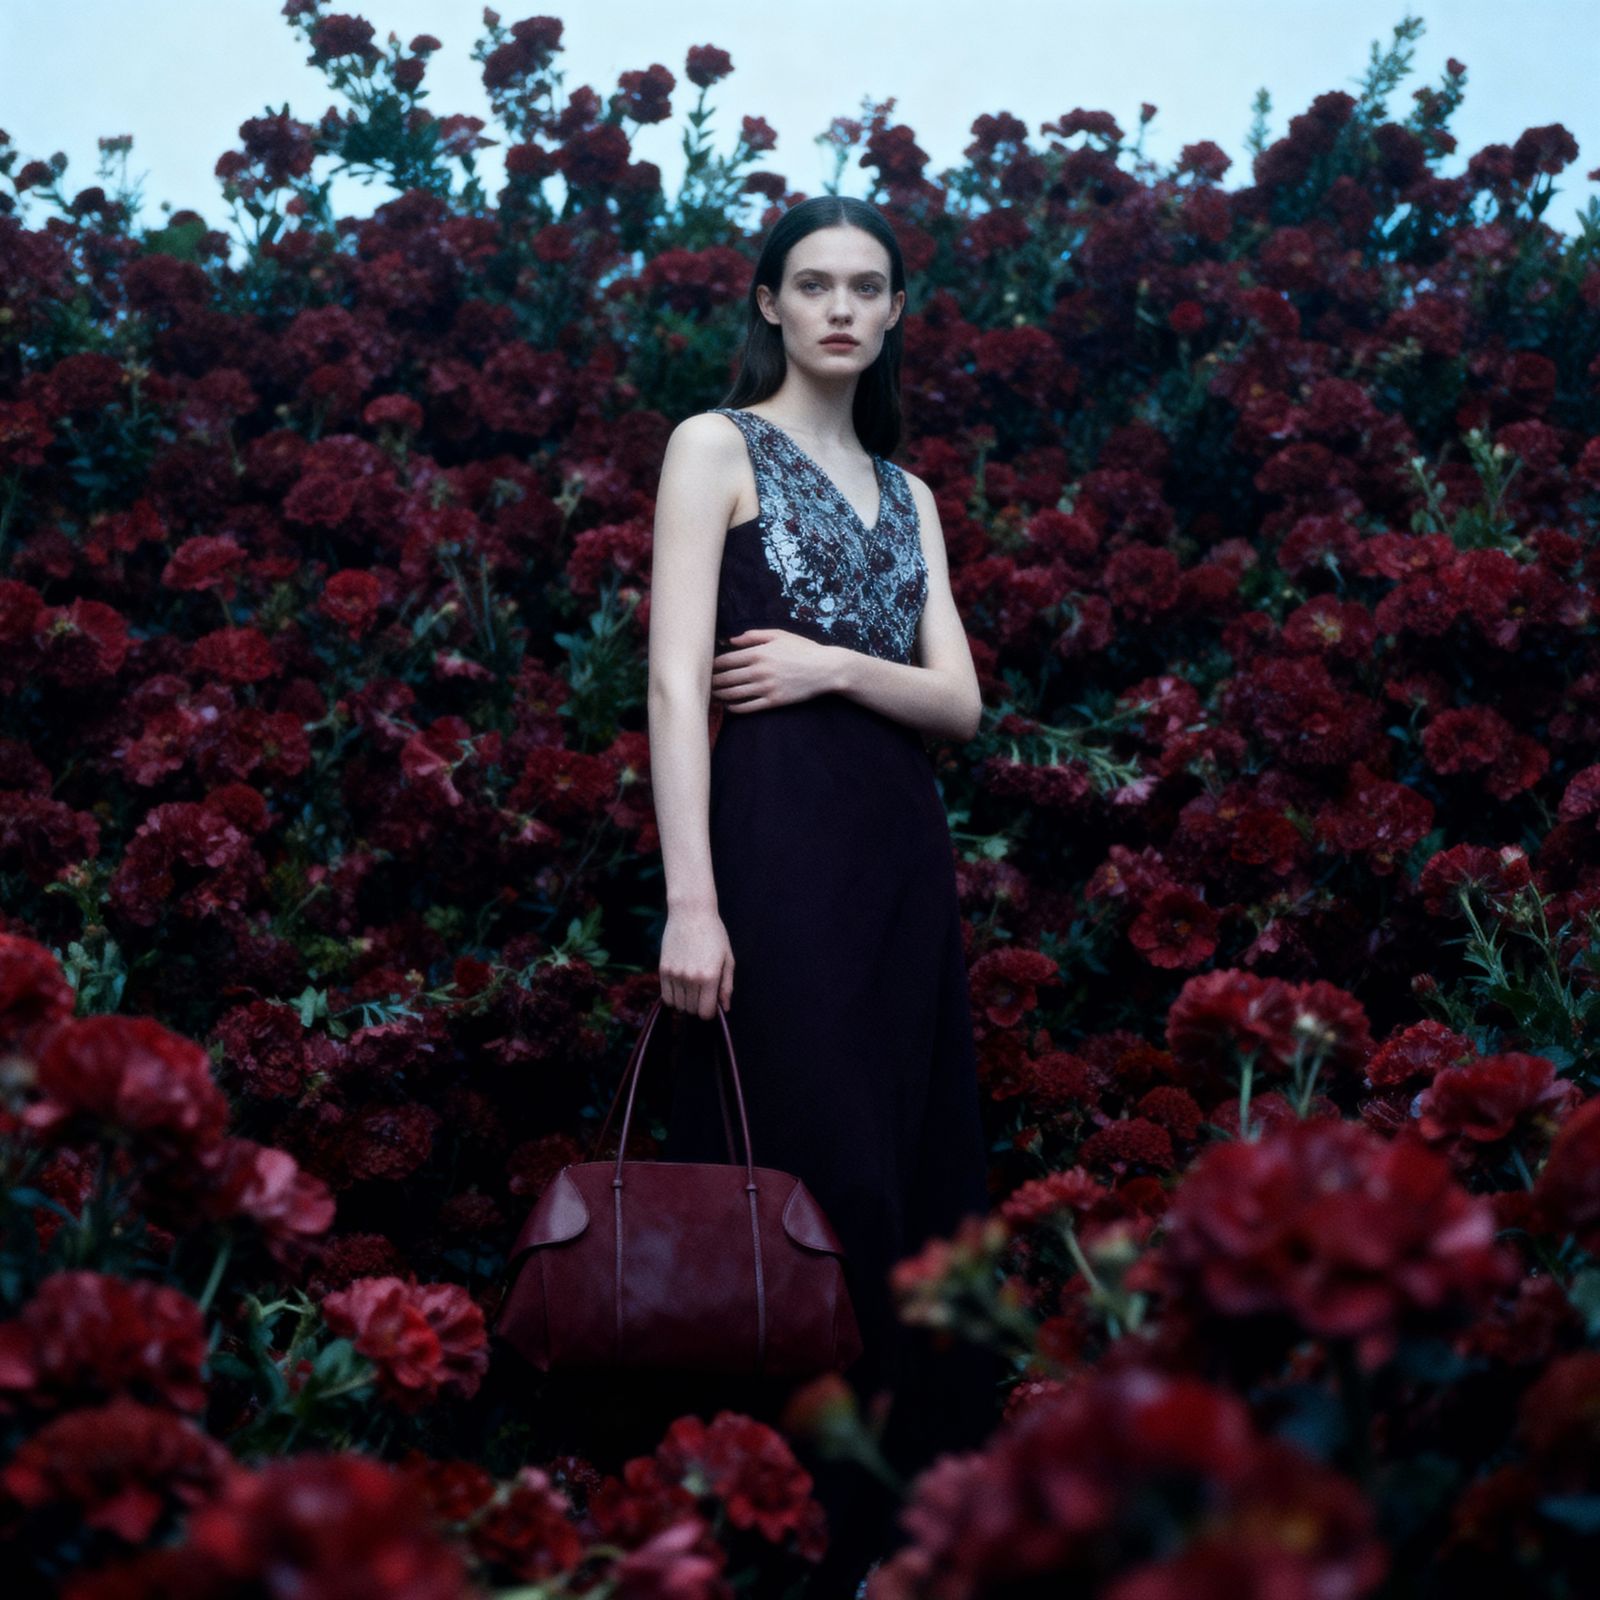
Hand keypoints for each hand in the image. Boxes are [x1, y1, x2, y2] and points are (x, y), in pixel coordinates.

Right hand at [659, 905, 734, 1018]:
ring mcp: (675, 975)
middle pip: (692, 1010)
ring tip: (691, 989)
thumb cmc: (714, 934)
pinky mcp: (663, 969)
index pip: (706, 1013)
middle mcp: (691, 979)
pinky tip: (680, 987)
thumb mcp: (727, 958)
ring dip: (685, 1002)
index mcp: (710, 977)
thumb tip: (725, 1007)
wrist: (690, 913)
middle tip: (702, 993)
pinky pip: (666, 997)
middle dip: (698, 1006)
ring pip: (678, 1006)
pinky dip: (673, 997)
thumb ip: (727, 985)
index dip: (709, 1012)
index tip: (711, 1003)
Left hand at [711, 628, 839, 712]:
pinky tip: (728, 706)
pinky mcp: (773, 701)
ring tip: (712, 695)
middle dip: (711, 682)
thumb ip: (752, 636)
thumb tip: (730, 641)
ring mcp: (765, 688)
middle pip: (726, 678)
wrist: (824, 669)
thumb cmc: (802, 649)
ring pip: (733, 694)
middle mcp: (759, 671)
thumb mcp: (778, 635)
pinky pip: (747, 707)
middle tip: (702, 684)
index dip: (712, 665)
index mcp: (758, 653)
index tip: (705, 667)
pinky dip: (734, 708)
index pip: (725, 660)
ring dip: (719, 696)